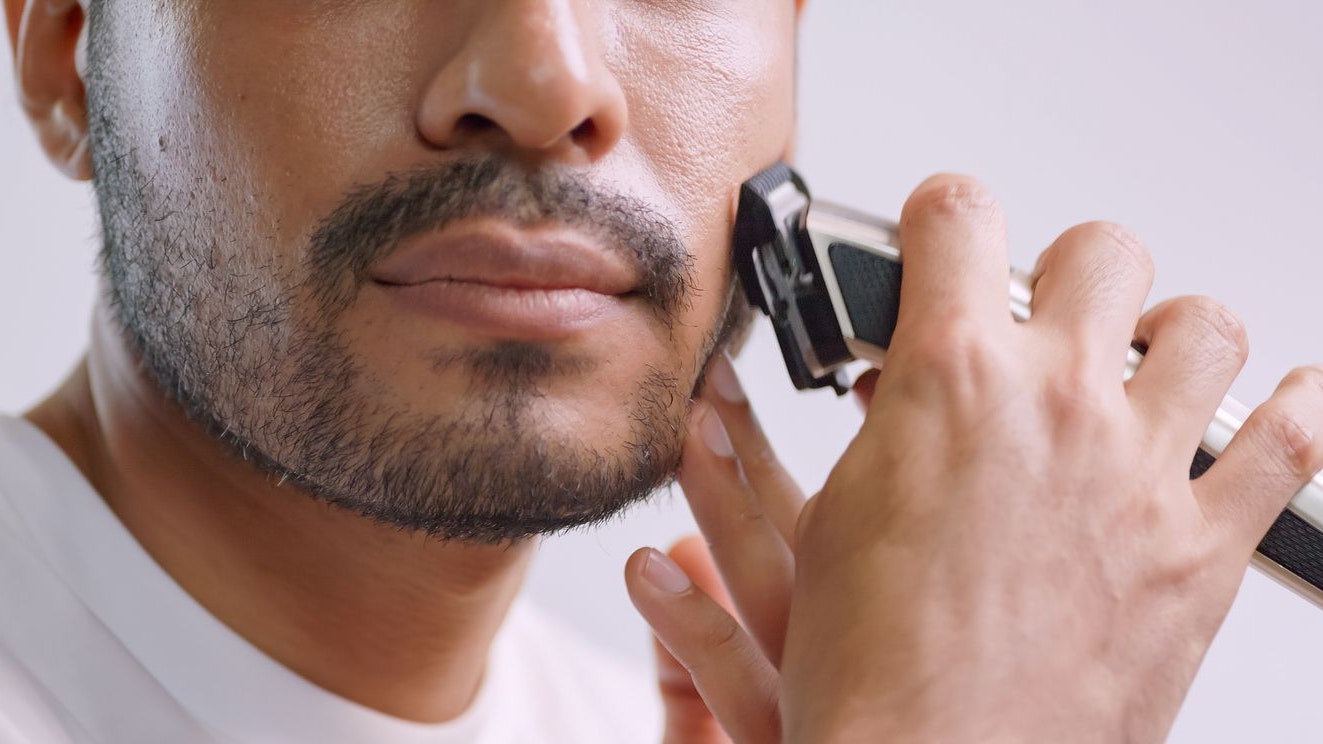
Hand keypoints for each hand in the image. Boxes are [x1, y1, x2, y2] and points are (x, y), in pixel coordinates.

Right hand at [626, 174, 1322, 742]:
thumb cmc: (873, 671)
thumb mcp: (823, 519)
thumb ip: (848, 430)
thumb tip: (836, 391)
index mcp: (950, 380)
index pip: (958, 216)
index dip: (942, 217)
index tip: (943, 240)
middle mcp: (1058, 405)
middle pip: (1098, 250)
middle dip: (1061, 274)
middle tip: (1037, 322)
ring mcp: (1143, 471)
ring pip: (1207, 327)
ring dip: (1171, 334)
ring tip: (1138, 370)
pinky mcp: (1202, 547)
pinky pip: (1292, 440)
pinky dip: (1296, 410)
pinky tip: (1281, 402)